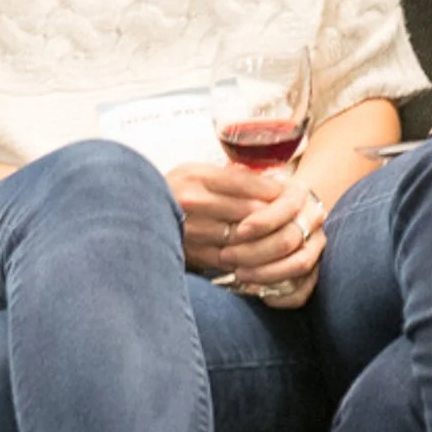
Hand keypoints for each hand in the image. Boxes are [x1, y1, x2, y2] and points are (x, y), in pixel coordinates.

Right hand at [167, 164, 325, 307]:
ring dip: (266, 239)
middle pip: (249, 211)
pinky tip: (262, 254)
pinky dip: (249, 257)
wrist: (134, 215)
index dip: (273, 190)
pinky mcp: (190, 254)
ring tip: (285, 237)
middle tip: (297, 218)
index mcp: (197, 176)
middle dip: (276, 216)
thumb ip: (230, 177)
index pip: (246, 182)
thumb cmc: (173, 191)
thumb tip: (272, 183)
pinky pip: (229, 258)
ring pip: (243, 238)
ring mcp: (190, 230)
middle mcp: (192, 201)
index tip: (292, 194)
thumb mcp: (196, 172)